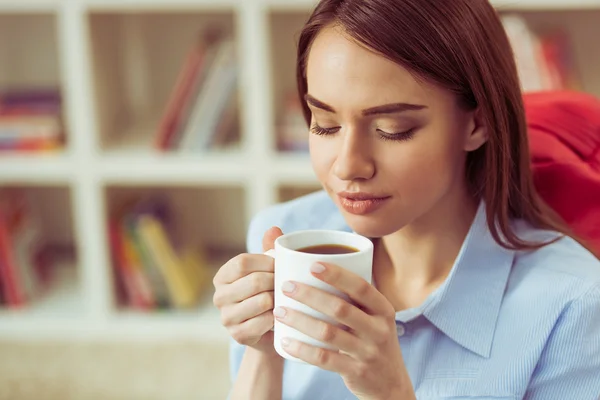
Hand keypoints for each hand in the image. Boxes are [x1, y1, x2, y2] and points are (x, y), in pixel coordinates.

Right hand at [213, 226, 282, 353]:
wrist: (272, 332)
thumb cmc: (270, 293)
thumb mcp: (269, 270)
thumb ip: (270, 250)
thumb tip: (274, 229)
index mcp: (223, 276)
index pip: (242, 262)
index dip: (266, 262)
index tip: (281, 266)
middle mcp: (219, 296)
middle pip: (254, 281)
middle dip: (276, 282)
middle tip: (287, 286)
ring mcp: (226, 318)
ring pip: (261, 301)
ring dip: (279, 301)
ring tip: (284, 301)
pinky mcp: (238, 336)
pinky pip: (264, 321)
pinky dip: (277, 319)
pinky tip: (280, 318)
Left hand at [273, 262, 415, 399]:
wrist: (390, 383)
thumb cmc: (372, 339)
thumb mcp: (374, 317)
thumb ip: (353, 296)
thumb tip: (317, 263)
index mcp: (383, 309)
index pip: (361, 287)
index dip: (337, 274)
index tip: (312, 264)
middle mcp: (379, 329)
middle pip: (340, 308)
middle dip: (309, 295)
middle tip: (285, 286)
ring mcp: (368, 352)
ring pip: (328, 333)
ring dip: (300, 320)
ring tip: (279, 311)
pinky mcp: (356, 372)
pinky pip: (325, 359)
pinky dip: (303, 350)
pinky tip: (286, 342)